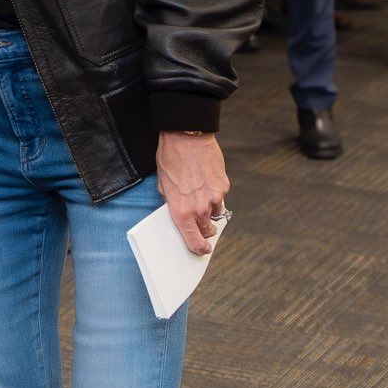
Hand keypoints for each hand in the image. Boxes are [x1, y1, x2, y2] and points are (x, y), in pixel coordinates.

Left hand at [155, 131, 228, 255]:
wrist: (185, 137)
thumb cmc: (169, 160)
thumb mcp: (163, 186)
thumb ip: (173, 204)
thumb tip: (181, 216)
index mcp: (181, 212)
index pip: (195, 242)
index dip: (199, 248)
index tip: (202, 250)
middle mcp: (200, 208)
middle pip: (208, 230)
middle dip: (204, 228)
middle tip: (200, 223)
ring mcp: (214, 198)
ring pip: (216, 214)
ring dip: (210, 210)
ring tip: (200, 195)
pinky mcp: (224, 186)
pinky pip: (220, 197)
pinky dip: (214, 194)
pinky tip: (205, 181)